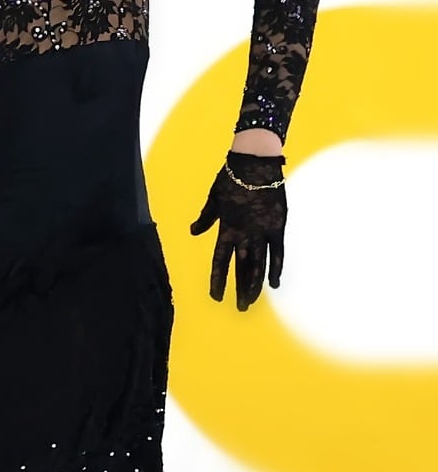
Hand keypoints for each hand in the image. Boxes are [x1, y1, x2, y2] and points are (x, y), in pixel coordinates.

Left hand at [189, 149, 285, 310]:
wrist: (256, 163)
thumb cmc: (231, 178)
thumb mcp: (214, 198)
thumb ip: (206, 218)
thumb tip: (193, 231)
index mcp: (226, 229)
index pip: (220, 261)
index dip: (218, 280)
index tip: (216, 296)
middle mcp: (244, 235)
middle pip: (241, 268)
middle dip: (240, 289)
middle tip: (239, 308)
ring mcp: (261, 231)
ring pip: (259, 265)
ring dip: (255, 285)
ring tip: (252, 301)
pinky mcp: (278, 226)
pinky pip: (278, 252)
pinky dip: (276, 268)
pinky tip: (274, 284)